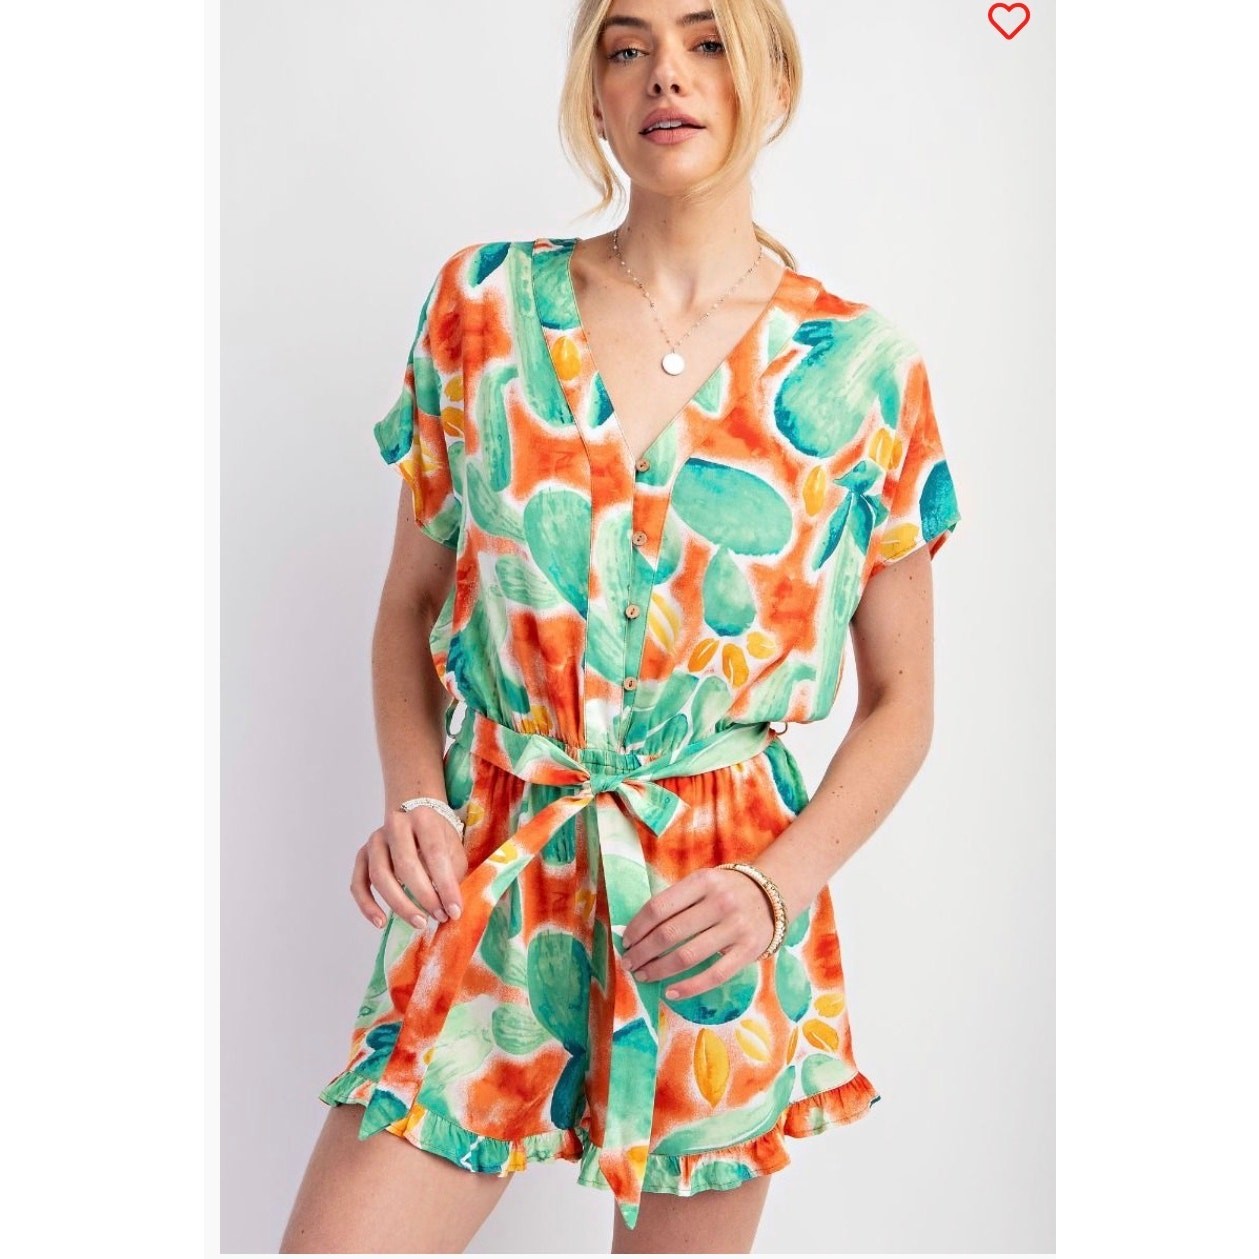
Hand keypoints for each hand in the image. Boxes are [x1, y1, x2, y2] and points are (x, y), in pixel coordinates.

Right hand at [350, 804, 467, 929]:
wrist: (415, 818)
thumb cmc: (438, 838)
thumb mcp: (453, 848)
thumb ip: (452, 873)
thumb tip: (448, 907)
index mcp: (423, 818)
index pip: (434, 853)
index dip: (446, 885)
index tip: (454, 911)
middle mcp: (395, 824)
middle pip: (405, 864)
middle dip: (424, 896)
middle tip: (438, 916)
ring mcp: (375, 839)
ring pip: (380, 876)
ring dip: (400, 904)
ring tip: (419, 922)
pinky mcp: (362, 854)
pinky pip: (358, 883)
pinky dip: (367, 906)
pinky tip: (381, 922)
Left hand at [618, 866, 774, 999]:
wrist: (773, 894)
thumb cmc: (727, 890)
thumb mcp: (704, 882)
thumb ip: (678, 900)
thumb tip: (638, 930)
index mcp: (703, 881)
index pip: (659, 907)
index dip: (638, 927)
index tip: (626, 941)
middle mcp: (719, 902)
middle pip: (669, 933)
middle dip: (643, 952)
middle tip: (629, 963)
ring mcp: (736, 927)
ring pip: (687, 956)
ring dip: (659, 970)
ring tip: (644, 975)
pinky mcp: (748, 951)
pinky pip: (714, 975)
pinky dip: (689, 987)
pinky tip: (671, 992)